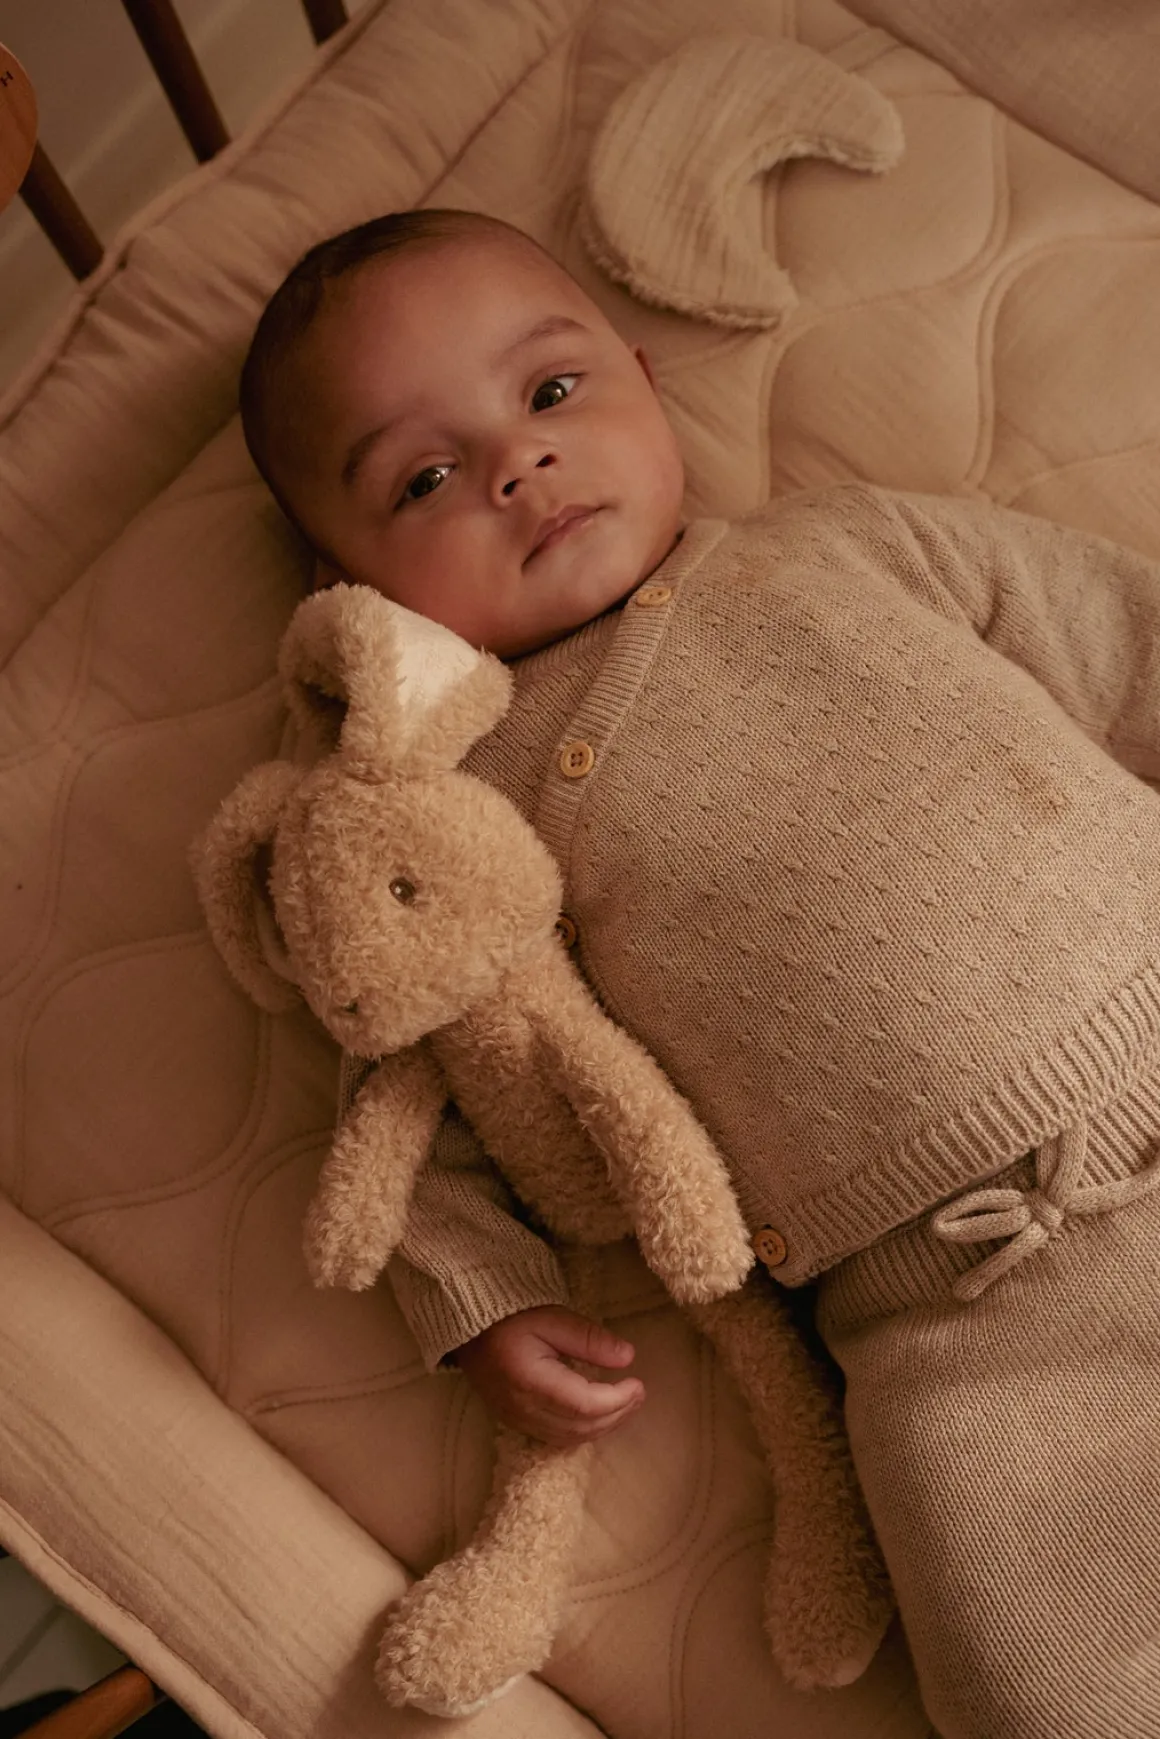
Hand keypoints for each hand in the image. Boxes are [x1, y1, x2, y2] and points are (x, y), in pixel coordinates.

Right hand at [454, 1305, 644, 1447]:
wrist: (468, 1330)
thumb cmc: (510, 1318)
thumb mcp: (551, 1317)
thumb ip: (588, 1338)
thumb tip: (627, 1357)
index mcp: (532, 1381)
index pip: (585, 1405)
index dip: (617, 1400)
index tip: (638, 1383)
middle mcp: (523, 1409)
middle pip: (581, 1427)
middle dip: (616, 1414)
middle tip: (639, 1394)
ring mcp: (517, 1420)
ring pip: (570, 1438)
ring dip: (603, 1426)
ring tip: (625, 1404)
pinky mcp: (516, 1423)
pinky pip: (556, 1438)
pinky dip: (583, 1431)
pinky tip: (597, 1416)